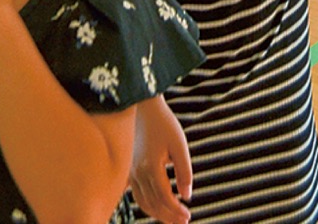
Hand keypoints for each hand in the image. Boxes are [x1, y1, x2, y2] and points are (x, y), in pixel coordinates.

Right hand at [129, 94, 191, 223]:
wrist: (142, 105)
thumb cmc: (163, 122)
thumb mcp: (179, 144)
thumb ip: (184, 171)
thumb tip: (187, 196)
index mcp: (151, 167)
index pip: (165, 198)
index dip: (176, 210)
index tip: (188, 215)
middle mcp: (138, 172)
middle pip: (153, 204)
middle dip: (168, 216)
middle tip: (183, 221)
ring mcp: (131, 171)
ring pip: (142, 202)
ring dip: (157, 214)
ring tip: (172, 218)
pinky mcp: (129, 167)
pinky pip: (135, 193)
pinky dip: (146, 204)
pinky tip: (155, 206)